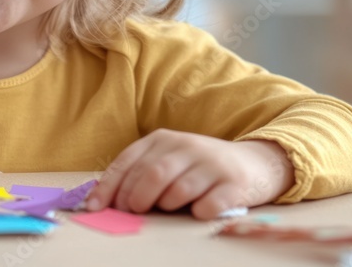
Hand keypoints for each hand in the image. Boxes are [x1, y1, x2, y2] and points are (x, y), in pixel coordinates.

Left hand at [86, 129, 293, 219]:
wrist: (255, 163)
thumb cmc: (200, 168)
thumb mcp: (168, 161)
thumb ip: (139, 174)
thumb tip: (102, 201)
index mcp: (163, 139)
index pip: (128, 162)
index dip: (109, 187)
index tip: (96, 208)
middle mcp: (187, 145)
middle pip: (152, 175)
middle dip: (135, 198)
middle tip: (133, 212)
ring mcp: (212, 163)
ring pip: (177, 190)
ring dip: (166, 205)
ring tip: (170, 207)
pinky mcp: (234, 183)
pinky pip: (207, 205)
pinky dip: (197, 212)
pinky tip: (198, 211)